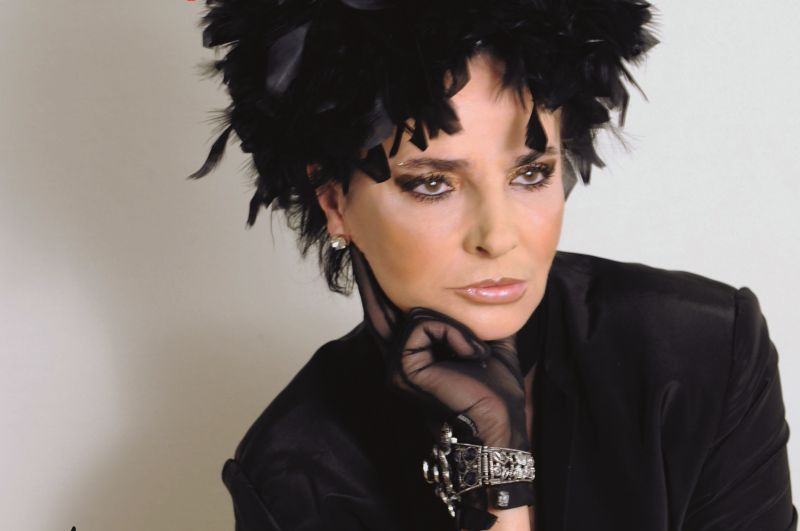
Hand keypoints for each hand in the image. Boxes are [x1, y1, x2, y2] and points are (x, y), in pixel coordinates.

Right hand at [349, 243, 529, 451]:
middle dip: (368, 273)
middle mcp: (396, 355)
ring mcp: (395, 363)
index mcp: (413, 351)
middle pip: (377, 305)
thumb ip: (474, 315)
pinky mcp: (402, 368)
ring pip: (412, 310)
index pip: (389, 309)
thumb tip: (481, 285)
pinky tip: (472, 356)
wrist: (499, 423)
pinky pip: (423, 324)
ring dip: (454, 324)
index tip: (365, 254)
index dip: (377, 282)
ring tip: (476, 352)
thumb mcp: (486, 340)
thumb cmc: (494, 389)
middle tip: (354, 239)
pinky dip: (454, 334)